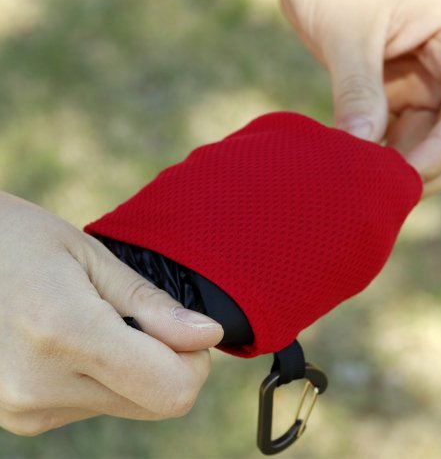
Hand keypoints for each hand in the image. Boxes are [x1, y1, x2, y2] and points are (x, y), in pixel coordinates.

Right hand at [0, 192, 222, 435]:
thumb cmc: (18, 238)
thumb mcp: (92, 257)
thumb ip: (152, 305)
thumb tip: (207, 335)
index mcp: (65, 333)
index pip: (171, 389)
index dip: (194, 361)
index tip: (186, 328)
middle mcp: (40, 387)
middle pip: (155, 402)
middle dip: (167, 362)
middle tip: (141, 316)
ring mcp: (23, 409)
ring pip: (126, 405)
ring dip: (131, 367)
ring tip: (92, 319)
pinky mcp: (18, 415)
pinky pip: (92, 404)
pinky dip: (100, 374)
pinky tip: (71, 338)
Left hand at [264, 0, 440, 194]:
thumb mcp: (347, 34)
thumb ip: (359, 93)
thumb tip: (363, 152)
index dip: (440, 156)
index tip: (398, 185)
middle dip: (428, 168)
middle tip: (381, 194)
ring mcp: (432, 76)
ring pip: (433, 140)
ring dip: (404, 166)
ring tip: (365, 185)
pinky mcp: (403, 88)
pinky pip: (405, 133)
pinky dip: (386, 153)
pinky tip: (360, 168)